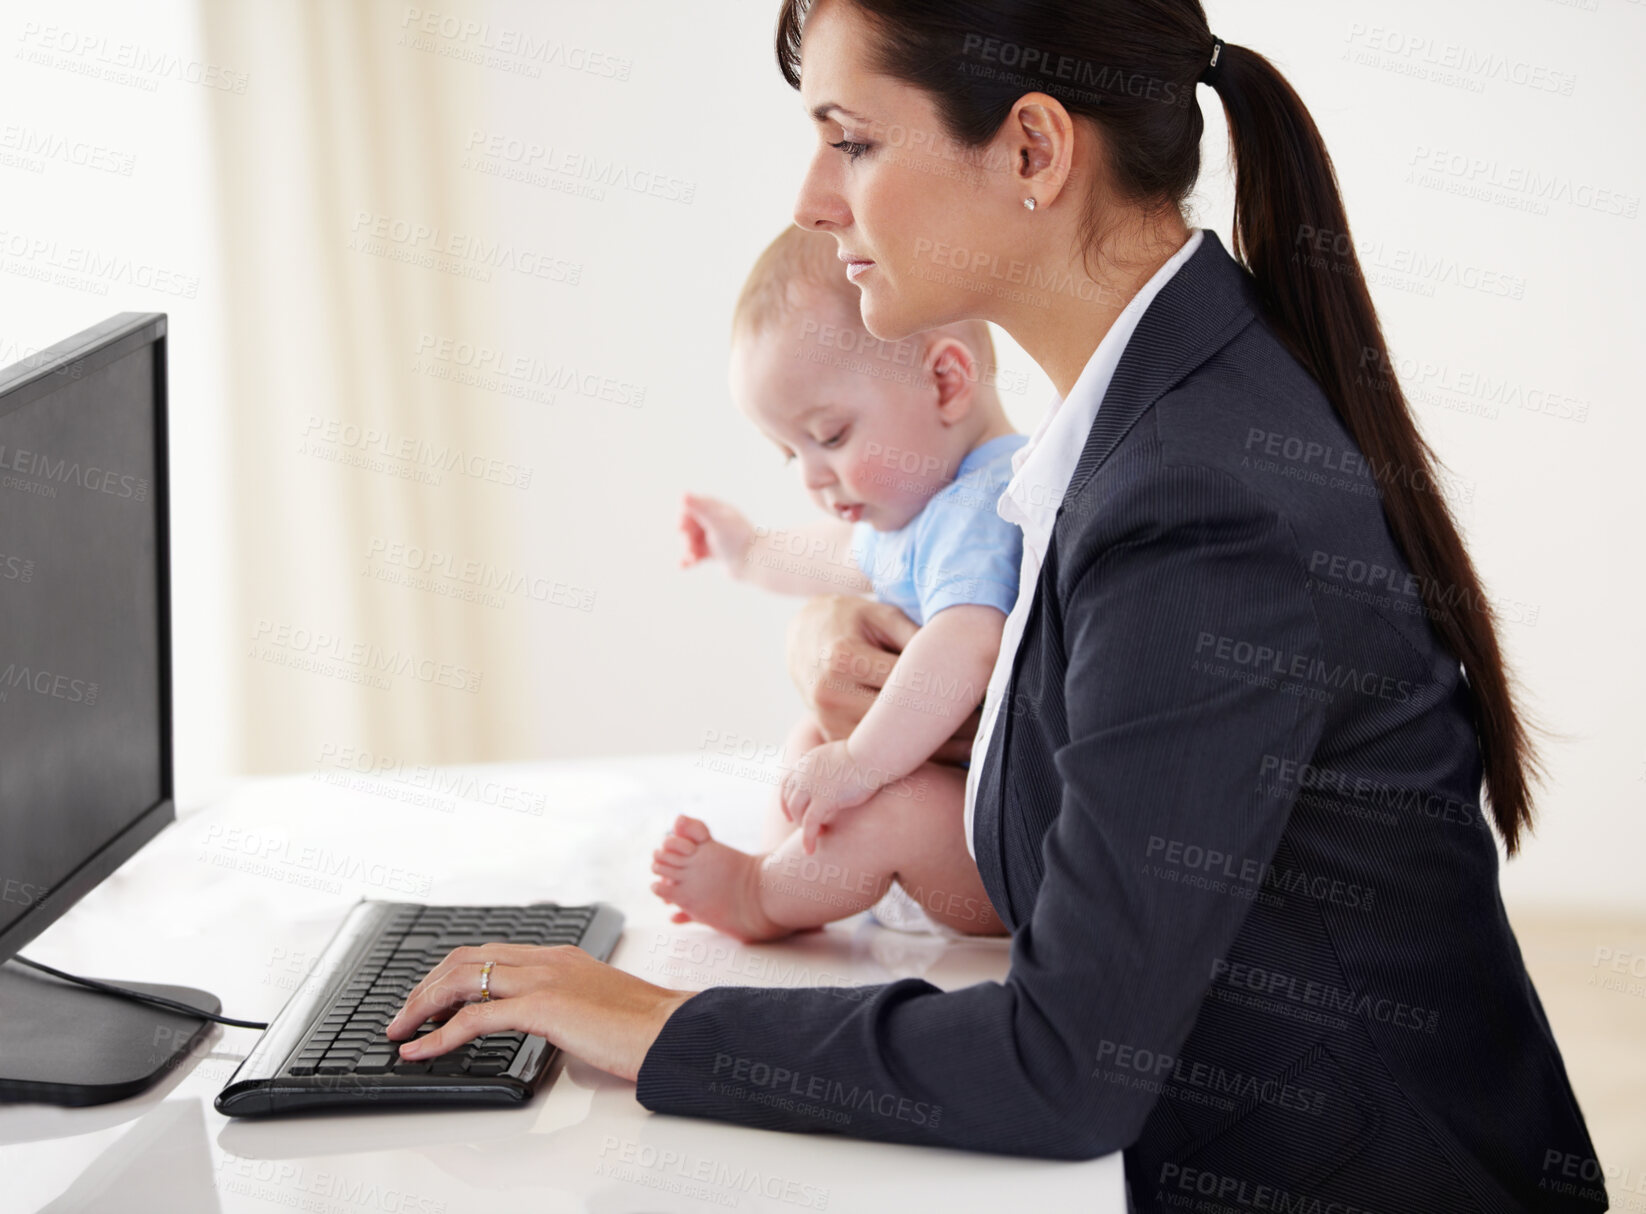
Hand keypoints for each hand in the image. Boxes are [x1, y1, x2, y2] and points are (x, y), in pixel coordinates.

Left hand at [383, 943, 693, 1082]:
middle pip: (466, 958)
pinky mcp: (543, 1006)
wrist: (671, 1030)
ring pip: (463, 978)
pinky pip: (476, 1016)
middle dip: (426, 986)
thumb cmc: (645, 1027)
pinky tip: (422, 1051)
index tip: (429, 997)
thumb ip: (568, 1007)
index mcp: (560, 956)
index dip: (449, 973)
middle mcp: (547, 959)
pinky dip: (440, 1034)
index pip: (489, 952)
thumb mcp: (597, 1007)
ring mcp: (544, 978)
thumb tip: (550, 1028)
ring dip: (422, 1005)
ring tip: (400, 1031)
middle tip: (402, 1015)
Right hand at [679, 492, 753, 575]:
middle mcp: (716, 522)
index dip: (684, 516)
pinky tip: (682, 566)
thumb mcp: (716, 522)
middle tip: (691, 546)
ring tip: (692, 559)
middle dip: (687, 537)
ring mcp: (715, 538)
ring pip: (692, 541)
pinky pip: (697, 555)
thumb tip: (682, 495)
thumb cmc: (738, 540)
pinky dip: (689, 560)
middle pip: (690, 526)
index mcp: (718, 509)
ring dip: (688, 549)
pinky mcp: (715, 553)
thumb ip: (699, 508)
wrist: (755, 563)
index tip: (682, 528)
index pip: (693, 506)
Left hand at [779, 739, 882, 853]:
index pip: (786, 784)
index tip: (790, 814)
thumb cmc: (864, 754)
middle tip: (807, 829)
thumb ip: (830, 766)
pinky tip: (809, 850)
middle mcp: (803, 774)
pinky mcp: (823, 799)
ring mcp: (811, 787)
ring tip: (817, 836)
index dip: (786, 801)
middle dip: (796, 817)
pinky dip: (807, 838)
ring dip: (804, 828)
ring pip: (798, 813)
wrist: (871, 753)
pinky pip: (809, 824)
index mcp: (806, 762)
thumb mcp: (838, 754)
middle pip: (790, 801)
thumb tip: (837, 772)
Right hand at [785, 595, 980, 764]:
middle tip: (991, 722)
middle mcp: (830, 693)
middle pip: (901, 720)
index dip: (950, 689)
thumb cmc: (853, 619)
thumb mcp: (884, 615)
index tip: (986, 695)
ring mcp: (828, 722)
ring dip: (938, 748)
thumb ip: (918, 638)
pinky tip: (951, 753)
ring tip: (978, 741)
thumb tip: (962, 664)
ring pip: (892, 747)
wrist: (803, 636)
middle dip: (950, 724)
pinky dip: (915, 757)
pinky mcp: (833, 742)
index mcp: (843, 656)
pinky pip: (879, 757)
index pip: (908, 681)